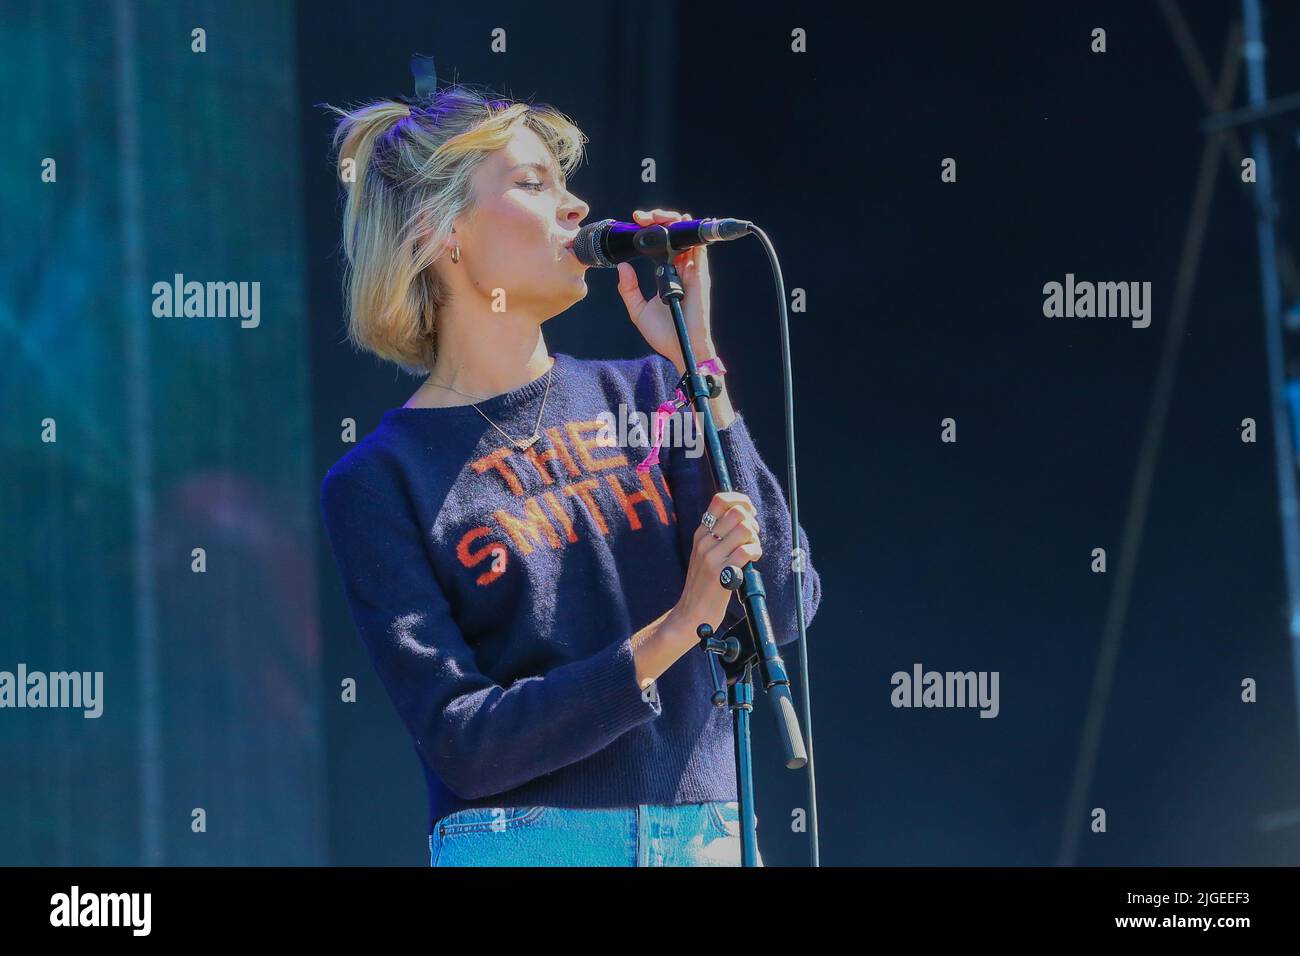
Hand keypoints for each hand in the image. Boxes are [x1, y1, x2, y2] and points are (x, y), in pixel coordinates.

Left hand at [615, 208, 713, 373]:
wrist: (681, 347)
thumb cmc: (664, 334)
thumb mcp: (638, 310)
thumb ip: (628, 289)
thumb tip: (622, 267)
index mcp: (666, 275)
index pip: (660, 245)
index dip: (650, 231)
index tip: (635, 223)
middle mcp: (680, 270)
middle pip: (673, 236)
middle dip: (659, 220)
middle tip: (642, 218)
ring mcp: (691, 271)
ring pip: (685, 237)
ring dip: (673, 222)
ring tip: (657, 216)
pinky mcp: (699, 275)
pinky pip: (699, 249)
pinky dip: (691, 234)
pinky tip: (681, 223)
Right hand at [671, 492, 760, 632]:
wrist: (690, 613)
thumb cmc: (703, 584)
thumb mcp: (704, 553)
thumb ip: (718, 535)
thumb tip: (742, 516)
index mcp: (700, 533)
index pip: (719, 500)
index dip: (741, 500)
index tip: (749, 512)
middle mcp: (704, 541)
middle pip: (737, 512)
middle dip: (752, 522)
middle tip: (752, 537)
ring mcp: (711, 556)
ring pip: (744, 529)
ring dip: (755, 539)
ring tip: (752, 550)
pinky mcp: (721, 573)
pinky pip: (746, 551)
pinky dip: (756, 552)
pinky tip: (752, 561)